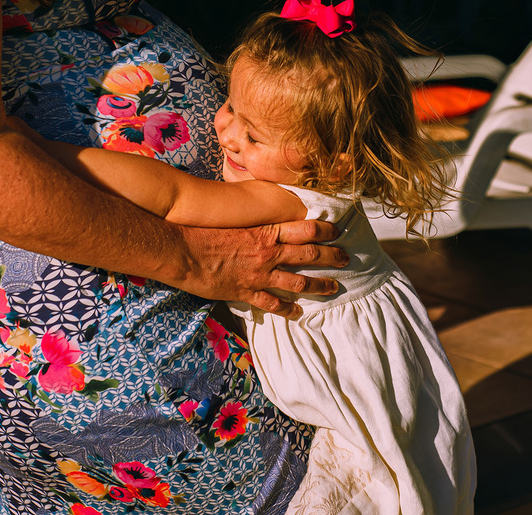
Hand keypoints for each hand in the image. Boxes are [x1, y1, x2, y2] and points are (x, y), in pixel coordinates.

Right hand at [178, 220, 348, 319]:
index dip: (324, 229)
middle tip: (346, 259)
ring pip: (298, 282)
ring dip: (319, 286)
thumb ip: (254, 223)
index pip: (304, 229)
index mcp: (265, 232)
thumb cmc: (205, 232)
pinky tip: (298, 313)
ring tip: (333, 287)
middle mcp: (268, 253)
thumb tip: (265, 219)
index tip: (337, 231)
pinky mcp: (247, 293)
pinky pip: (274, 304)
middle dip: (331, 257)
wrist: (185, 251)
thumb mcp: (235, 221)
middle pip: (309, 255)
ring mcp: (259, 275)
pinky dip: (288, 309)